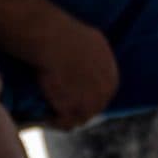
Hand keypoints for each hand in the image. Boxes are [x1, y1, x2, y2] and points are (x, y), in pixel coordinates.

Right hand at [30, 12, 119, 129]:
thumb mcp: (94, 41)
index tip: (73, 96)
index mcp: (112, 79)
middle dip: (78, 108)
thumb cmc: (69, 34)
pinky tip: (45, 118)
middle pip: (92, 109)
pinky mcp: (71, 111)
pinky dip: (54, 122)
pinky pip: (64, 123)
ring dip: (66, 118)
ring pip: (79, 119)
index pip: (102, 95)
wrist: (55, 41)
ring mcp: (89, 104)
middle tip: (61, 107)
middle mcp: (104, 94)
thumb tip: (91, 60)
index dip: (87, 96)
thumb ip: (97, 55)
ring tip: (52, 117)